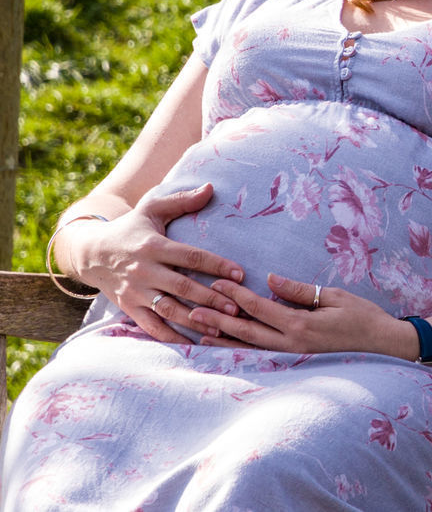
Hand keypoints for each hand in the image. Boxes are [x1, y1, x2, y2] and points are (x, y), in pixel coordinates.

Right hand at [64, 183, 244, 343]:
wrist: (90, 252)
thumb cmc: (130, 228)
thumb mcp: (152, 209)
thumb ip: (182, 200)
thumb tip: (211, 188)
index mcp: (154, 247)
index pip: (190, 257)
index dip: (216, 265)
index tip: (240, 274)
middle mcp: (144, 271)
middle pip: (182, 287)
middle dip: (211, 298)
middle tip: (238, 307)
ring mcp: (136, 292)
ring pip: (169, 310)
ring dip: (195, 321)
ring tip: (221, 328)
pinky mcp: (129, 308)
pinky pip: (151, 327)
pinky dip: (172, 337)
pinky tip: (193, 344)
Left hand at [189, 273, 415, 360]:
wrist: (383, 346)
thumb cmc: (363, 317)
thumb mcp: (334, 297)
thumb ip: (300, 291)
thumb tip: (271, 280)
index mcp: (300, 324)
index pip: (259, 307)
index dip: (236, 294)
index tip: (215, 282)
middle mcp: (290, 345)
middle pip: (245, 330)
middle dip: (216, 318)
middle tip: (189, 307)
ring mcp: (291, 357)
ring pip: (248, 347)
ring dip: (220, 338)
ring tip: (195, 329)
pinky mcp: (294, 362)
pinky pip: (260, 355)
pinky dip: (238, 350)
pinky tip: (222, 346)